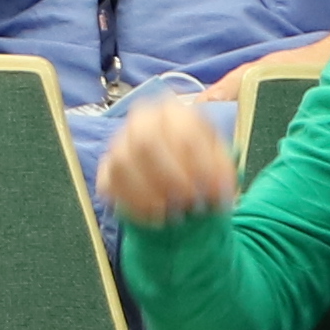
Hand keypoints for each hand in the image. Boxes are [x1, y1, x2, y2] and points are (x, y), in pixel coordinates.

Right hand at [99, 89, 238, 230]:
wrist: (173, 165)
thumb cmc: (197, 157)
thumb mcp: (217, 156)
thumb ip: (222, 169)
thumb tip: (220, 189)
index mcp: (172, 111)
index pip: (184, 133)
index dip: (202, 166)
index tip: (214, 193)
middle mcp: (141, 121)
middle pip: (146, 143)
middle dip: (169, 177)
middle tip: (188, 201)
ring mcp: (119, 143)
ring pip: (122, 164)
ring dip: (148, 193)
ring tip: (171, 213)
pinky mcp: (107, 169)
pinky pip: (109, 185)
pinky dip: (131, 205)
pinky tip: (154, 218)